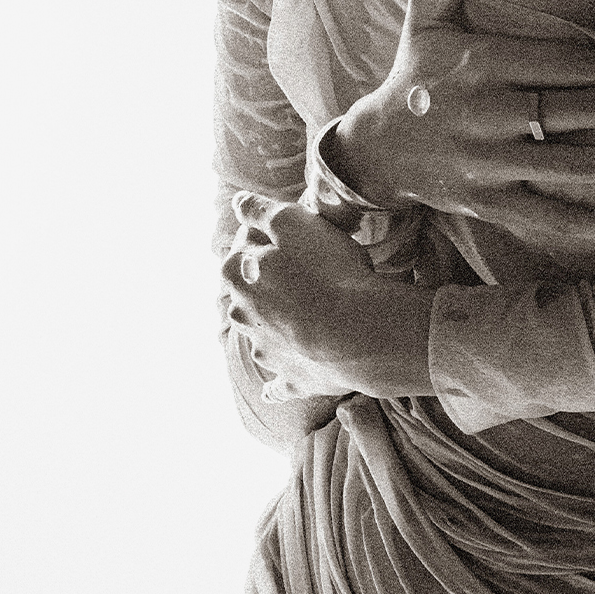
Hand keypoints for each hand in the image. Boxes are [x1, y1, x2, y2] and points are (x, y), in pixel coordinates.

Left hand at [220, 193, 431, 399]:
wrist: (358, 331)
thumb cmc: (327, 270)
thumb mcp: (292, 222)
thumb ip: (260, 210)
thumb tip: (238, 203)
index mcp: (236, 275)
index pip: (242, 246)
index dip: (267, 236)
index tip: (293, 234)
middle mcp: (242, 315)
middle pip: (250, 292)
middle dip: (267, 283)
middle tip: (303, 272)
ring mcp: (265, 351)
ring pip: (260, 335)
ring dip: (272, 327)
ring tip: (302, 316)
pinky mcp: (291, 379)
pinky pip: (278, 384)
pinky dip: (277, 384)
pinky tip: (274, 390)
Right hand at [330, 0, 594, 259]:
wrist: (375, 149)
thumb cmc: (414, 73)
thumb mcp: (423, 15)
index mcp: (480, 63)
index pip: (565, 63)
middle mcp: (487, 116)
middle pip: (579, 113)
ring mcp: (491, 165)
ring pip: (576, 167)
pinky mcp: (493, 205)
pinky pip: (557, 221)